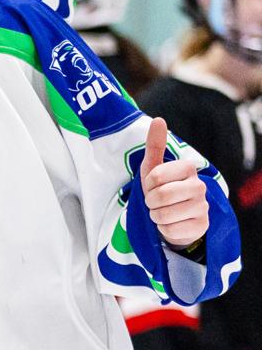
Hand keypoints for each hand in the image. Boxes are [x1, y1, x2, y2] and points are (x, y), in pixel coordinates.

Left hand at [142, 118, 210, 247]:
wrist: (174, 217)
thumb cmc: (161, 189)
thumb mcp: (153, 168)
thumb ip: (155, 145)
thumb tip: (159, 119)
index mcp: (188, 168)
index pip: (154, 176)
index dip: (147, 184)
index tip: (153, 185)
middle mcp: (200, 186)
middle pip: (159, 196)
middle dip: (150, 202)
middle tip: (155, 201)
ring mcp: (203, 207)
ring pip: (163, 215)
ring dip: (156, 216)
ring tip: (162, 212)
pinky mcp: (201, 226)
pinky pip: (170, 230)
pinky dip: (164, 229)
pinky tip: (172, 223)